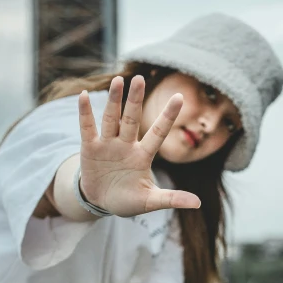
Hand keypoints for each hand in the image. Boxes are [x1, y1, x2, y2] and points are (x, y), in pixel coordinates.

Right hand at [78, 75, 200, 216]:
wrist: (101, 202)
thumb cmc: (128, 200)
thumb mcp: (150, 202)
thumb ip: (171, 199)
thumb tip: (197, 203)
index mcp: (143, 155)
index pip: (158, 133)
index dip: (167, 116)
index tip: (179, 97)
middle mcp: (127, 145)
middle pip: (132, 119)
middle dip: (135, 100)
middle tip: (140, 79)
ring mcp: (108, 144)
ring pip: (112, 119)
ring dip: (114, 101)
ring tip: (118, 80)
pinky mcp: (90, 148)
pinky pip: (88, 128)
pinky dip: (85, 113)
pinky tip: (84, 95)